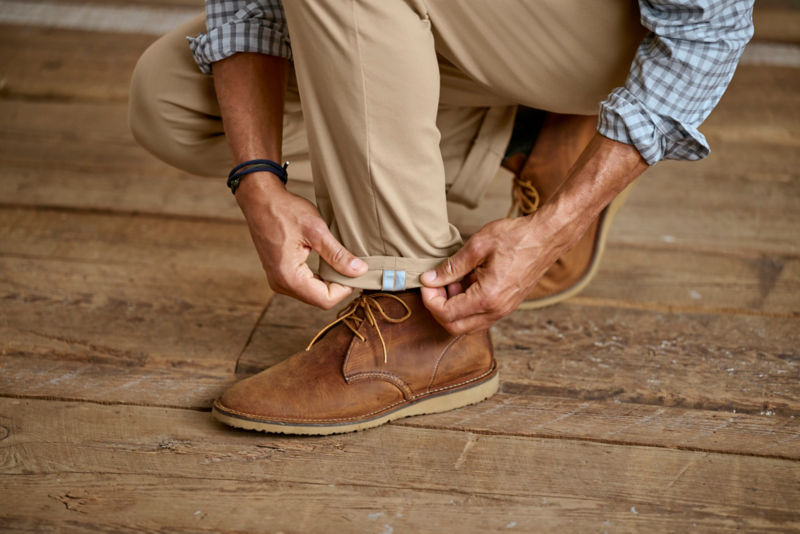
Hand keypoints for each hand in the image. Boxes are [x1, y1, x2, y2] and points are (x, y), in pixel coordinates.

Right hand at [236, 173, 367, 308]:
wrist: (261, 199)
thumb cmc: (284, 211)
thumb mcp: (317, 230)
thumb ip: (338, 254)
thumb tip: (358, 270)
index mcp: (288, 277)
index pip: (325, 300)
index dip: (345, 289)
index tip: (356, 272)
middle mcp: (281, 283)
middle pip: (318, 299)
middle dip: (338, 286)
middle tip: (352, 266)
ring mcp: (278, 280)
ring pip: (312, 293)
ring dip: (328, 282)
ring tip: (340, 262)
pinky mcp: (279, 273)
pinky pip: (304, 285)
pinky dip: (318, 277)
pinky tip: (326, 262)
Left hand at [419, 212, 579, 334]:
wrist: (547, 237)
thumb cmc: (517, 237)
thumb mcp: (478, 246)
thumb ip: (451, 266)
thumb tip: (429, 279)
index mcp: (487, 297)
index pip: (446, 314)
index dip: (430, 299)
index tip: (428, 281)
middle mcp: (496, 310)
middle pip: (454, 326)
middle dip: (438, 307)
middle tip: (436, 284)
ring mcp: (503, 310)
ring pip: (466, 324)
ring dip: (452, 307)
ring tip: (454, 280)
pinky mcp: (506, 306)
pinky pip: (479, 316)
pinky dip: (466, 305)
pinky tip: (467, 281)